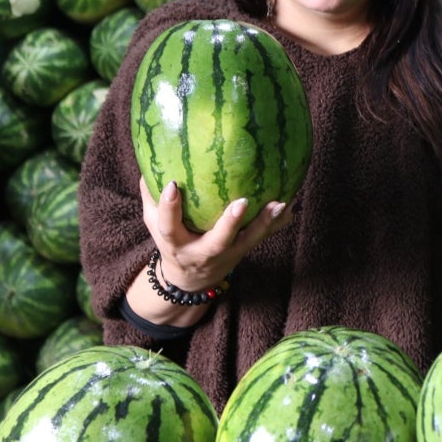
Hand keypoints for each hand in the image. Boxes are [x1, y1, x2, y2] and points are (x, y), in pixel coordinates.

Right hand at [139, 176, 292, 290]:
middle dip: (230, 223)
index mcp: (176, 243)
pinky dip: (278, 222)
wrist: (192, 279)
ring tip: (280, 203)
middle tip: (242, 202)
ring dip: (265, 223)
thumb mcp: (154, 225)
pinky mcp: (245, 250)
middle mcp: (204, 252)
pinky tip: (291, 205)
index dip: (169, 208)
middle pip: (218, 241)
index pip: (168, 227)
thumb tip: (149, 162)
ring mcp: (228, 254)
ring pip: (249, 241)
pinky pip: (264, 237)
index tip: (173, 185)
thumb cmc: (173, 242)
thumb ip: (150, 198)